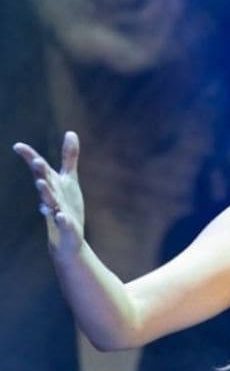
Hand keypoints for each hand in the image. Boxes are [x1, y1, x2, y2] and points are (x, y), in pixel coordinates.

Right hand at [13, 131, 85, 255]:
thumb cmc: (66, 205)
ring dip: (46, 193)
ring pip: (50, 201)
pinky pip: (63, 223)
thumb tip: (70, 132)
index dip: (30, 158)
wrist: (67, 237)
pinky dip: (62, 219)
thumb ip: (69, 157)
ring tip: (41, 183)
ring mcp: (57, 211)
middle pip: (45, 182)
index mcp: (51, 184)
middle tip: (37, 161)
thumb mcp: (69, 179)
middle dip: (40, 172)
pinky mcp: (67, 226)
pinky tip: (62, 216)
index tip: (17, 146)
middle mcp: (51, 196)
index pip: (40, 169)